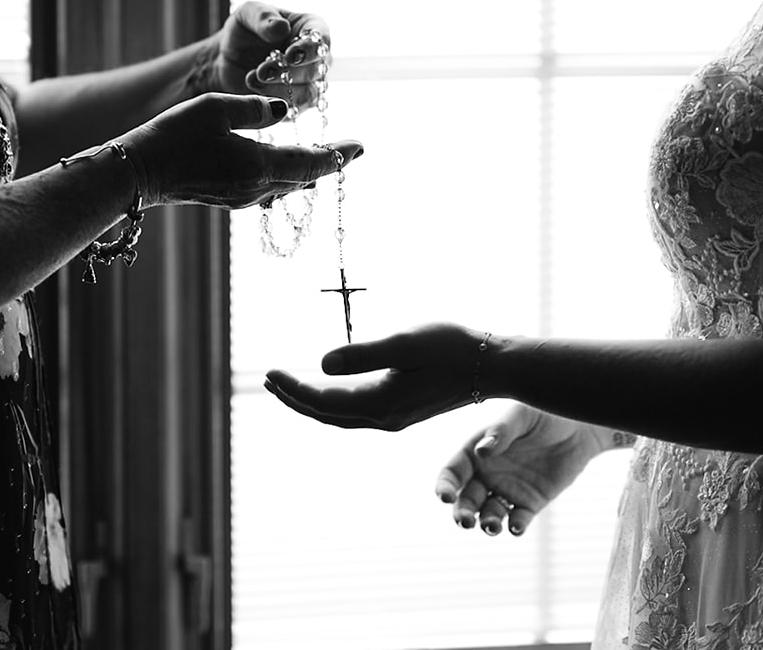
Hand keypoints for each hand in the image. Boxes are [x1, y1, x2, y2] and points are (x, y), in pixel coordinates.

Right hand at [121, 92, 361, 208]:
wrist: (138, 174)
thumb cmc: (173, 136)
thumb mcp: (216, 108)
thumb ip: (255, 108)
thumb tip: (283, 109)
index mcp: (258, 166)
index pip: (311, 161)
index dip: (338, 154)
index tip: (361, 146)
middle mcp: (255, 188)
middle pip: (304, 177)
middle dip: (328, 162)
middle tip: (351, 150)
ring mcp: (241, 197)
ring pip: (287, 185)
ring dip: (308, 170)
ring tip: (325, 156)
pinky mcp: (228, 198)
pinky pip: (268, 189)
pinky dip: (286, 176)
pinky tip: (287, 169)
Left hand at [203, 1, 330, 111]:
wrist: (228, 58)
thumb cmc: (244, 30)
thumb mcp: (247, 14)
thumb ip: (263, 17)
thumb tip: (282, 27)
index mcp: (311, 29)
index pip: (321, 40)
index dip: (309, 49)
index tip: (291, 55)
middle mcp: (316, 59)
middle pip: (315, 70)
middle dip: (289, 72)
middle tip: (262, 71)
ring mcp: (308, 84)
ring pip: (307, 95)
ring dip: (280, 91)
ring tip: (252, 80)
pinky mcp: (295, 106)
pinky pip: (292, 112)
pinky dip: (273, 106)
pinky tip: (253, 93)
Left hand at [264, 323, 488, 430]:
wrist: (494, 366)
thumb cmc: (453, 347)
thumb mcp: (406, 343)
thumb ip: (363, 354)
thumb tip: (321, 364)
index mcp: (380, 405)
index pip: (322, 400)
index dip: (292, 388)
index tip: (268, 372)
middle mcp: (384, 418)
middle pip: (326, 414)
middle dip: (294, 398)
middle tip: (268, 381)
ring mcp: (394, 417)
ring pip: (340, 416)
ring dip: (311, 402)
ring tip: (287, 386)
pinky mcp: (403, 410)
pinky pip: (356, 412)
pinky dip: (334, 402)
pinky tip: (329, 388)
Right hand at [436, 404, 603, 537]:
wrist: (578, 427)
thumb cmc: (543, 414)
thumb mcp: (521, 416)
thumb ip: (501, 431)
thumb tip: (481, 451)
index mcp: (477, 451)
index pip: (453, 472)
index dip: (445, 485)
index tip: (446, 497)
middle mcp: (488, 474)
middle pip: (466, 500)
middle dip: (461, 514)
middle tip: (465, 522)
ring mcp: (508, 490)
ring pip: (488, 514)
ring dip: (486, 524)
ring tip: (492, 526)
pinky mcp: (530, 503)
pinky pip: (518, 519)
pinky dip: (514, 527)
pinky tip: (515, 526)